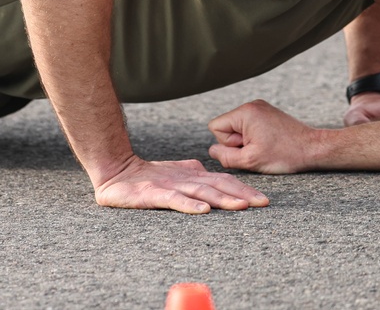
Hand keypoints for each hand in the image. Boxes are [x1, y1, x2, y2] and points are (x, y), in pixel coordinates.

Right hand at [94, 155, 268, 213]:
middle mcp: (187, 178)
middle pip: (220, 186)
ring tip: (241, 206)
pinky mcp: (153, 194)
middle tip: (263, 203)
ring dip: (223, 199)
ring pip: (202, 192)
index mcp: (195, 175)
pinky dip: (190, 204)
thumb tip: (215, 182)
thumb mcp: (178, 175)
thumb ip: (197, 177)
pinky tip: (203, 210)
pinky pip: (174, 200)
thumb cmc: (148, 175)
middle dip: (243, 194)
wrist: (115, 169)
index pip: (225, 181)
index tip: (263, 199)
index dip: (244, 189)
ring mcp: (171, 185)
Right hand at [209, 99, 318, 173]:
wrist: (312, 148)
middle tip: (259, 148)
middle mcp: (252, 104)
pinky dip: (255, 137)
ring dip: (247, 141)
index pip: (215, 127)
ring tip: (266, 146)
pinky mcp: (268, 114)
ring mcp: (261, 107)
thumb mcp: (249, 161)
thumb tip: (213, 150)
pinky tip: (270, 143)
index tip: (247, 147)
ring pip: (237, 128)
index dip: (227, 142)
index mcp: (246, 112)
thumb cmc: (284, 154)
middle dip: (238, 142)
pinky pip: (249, 127)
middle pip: (226, 127)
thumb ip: (225, 156)